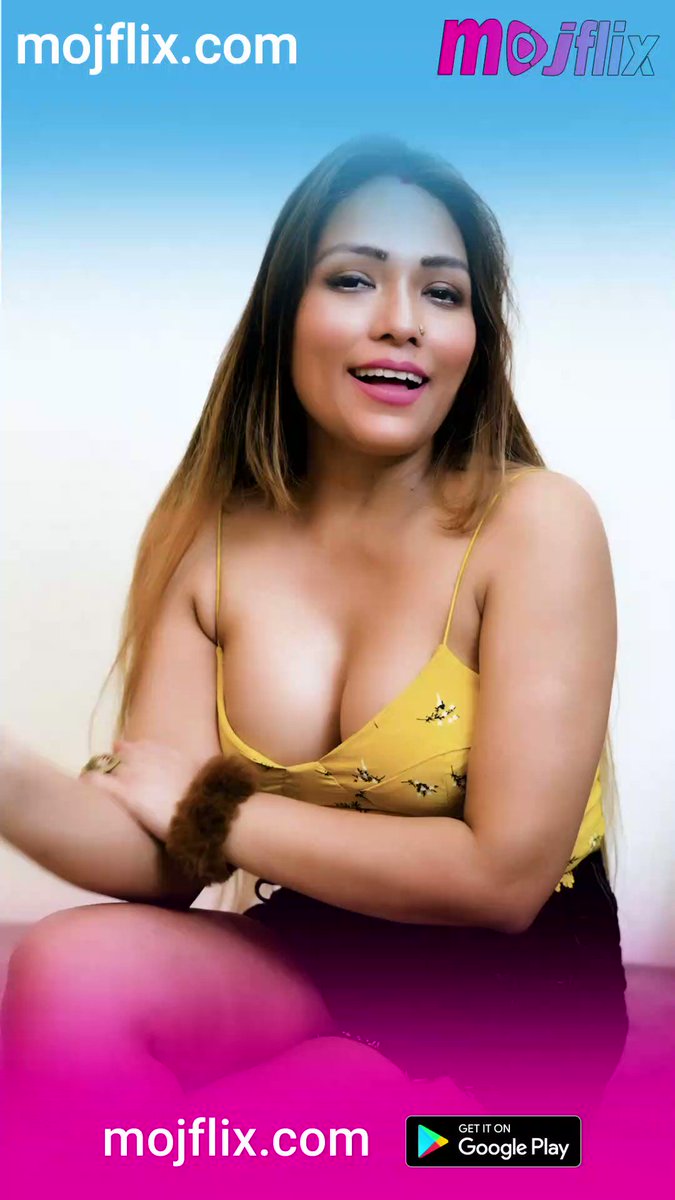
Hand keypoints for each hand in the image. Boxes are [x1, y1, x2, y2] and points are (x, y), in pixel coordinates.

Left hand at [83, 739, 201, 841]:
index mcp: (166, 753)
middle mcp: (148, 758)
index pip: (141, 747)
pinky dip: (89, 780)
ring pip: (108, 763)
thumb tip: (193, 774)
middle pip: (121, 752)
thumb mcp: (201, 776)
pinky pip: (97, 780)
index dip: (132, 754)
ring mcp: (134, 774)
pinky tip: (83, 784)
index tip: (129, 762)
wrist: (204, 814)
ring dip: (103, 771)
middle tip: (113, 775)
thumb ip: (190, 770)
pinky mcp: (125, 793)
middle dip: (116, 761)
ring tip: (97, 782)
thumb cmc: (206, 799)